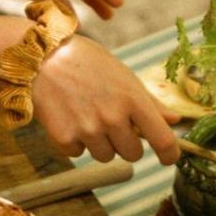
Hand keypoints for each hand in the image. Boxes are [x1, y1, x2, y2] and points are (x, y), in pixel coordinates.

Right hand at [33, 36, 179, 164]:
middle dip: (126, 143)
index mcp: (133, 99)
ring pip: (106, 156)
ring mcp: (88, 130)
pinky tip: (68, 117)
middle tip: (111, 122)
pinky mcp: (64, 138)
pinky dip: (75, 141)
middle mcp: (113, 117)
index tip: (168, 158)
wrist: (40, 57)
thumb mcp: (123, 75)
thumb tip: (175, 121)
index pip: (162, 140)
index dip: (169, 154)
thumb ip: (150, 102)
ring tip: (87, 115)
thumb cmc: (86, 63)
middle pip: (133, 155)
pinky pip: (79, 154)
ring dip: (100, 143)